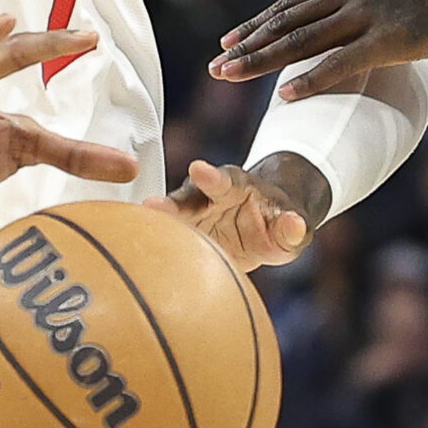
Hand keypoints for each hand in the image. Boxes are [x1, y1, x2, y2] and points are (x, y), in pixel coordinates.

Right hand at [147, 158, 318, 269]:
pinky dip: (152, 247)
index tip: (198, 169)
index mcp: (236, 187)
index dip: (212, 177)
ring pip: (169, 221)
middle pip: (187, 199)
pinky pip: (164, 241)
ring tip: (131, 233)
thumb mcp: (293, 230)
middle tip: (151, 206)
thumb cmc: (278, 225)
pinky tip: (135, 258)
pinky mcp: (179, 237)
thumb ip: (293, 229)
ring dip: (153, 228)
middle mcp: (206, 198)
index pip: (224, 181)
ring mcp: (190, 218)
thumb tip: (296, 224)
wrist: (260, 229)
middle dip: (171, 204)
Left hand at [211, 0, 427, 93]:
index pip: (291, 3)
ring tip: (228, 76)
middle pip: (286, 21)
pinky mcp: (388, 38)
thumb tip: (347, 8)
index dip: (257, 23)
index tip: (229, 40)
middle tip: (216, 64)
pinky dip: (308, 79)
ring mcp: (367, 13)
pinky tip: (284, 95)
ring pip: (301, 40)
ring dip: (260, 60)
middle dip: (247, 44)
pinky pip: (339, 62)